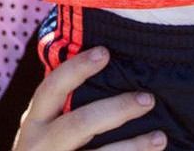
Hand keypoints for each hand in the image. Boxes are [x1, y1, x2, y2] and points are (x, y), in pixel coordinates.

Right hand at [13, 46, 166, 150]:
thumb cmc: (48, 150)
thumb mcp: (43, 128)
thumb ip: (62, 106)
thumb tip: (103, 66)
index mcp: (34, 121)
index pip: (53, 87)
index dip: (77, 68)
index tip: (105, 52)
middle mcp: (41, 143)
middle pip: (81, 123)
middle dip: (117, 110)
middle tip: (148, 99)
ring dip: (134, 146)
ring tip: (160, 137)